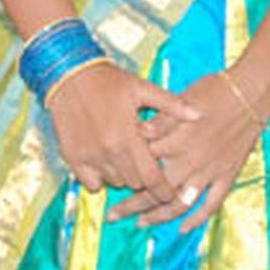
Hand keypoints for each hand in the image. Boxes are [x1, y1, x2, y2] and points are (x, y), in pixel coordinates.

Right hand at [45, 63, 200, 203]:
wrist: (69, 75)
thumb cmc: (109, 81)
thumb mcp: (142, 88)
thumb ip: (172, 105)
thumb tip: (199, 114)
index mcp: (129, 137)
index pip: (151, 177)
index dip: (163, 190)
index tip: (171, 194)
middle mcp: (109, 152)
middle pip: (134, 183)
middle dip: (144, 178)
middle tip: (148, 166)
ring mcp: (89, 157)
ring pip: (114, 182)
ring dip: (124, 176)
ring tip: (127, 158)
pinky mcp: (73, 158)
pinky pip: (91, 183)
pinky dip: (101, 178)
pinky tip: (106, 161)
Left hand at [120, 69, 269, 232]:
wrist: (252, 93)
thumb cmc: (215, 90)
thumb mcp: (183, 99)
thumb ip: (162, 120)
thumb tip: (138, 132)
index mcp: (176, 139)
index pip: (143, 163)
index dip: (123, 173)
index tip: (108, 181)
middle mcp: (190, 160)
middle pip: (154, 190)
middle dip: (130, 205)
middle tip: (112, 215)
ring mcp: (208, 172)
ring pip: (179, 203)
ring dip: (158, 216)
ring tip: (141, 223)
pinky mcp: (226, 176)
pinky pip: (210, 204)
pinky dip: (197, 219)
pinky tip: (183, 228)